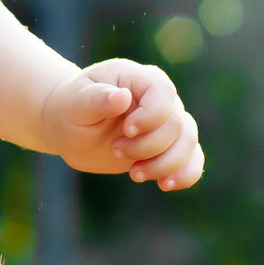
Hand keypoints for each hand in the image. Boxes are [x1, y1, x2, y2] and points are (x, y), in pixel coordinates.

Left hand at [41, 58, 204, 189]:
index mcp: (140, 79)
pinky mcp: (167, 148)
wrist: (71, 129)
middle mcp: (161, 99)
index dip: (150, 117)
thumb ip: (97, 98)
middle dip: (148, 146)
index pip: (163, 94)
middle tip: (115, 151)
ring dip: (164, 164)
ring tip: (134, 174)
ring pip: (188, 143)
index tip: (126, 131)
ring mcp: (167, 124)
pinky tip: (164, 185)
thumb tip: (122, 97)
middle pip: (176, 125)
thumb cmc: (71, 108)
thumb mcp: (75, 102)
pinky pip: (192, 160)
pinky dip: (185, 175)